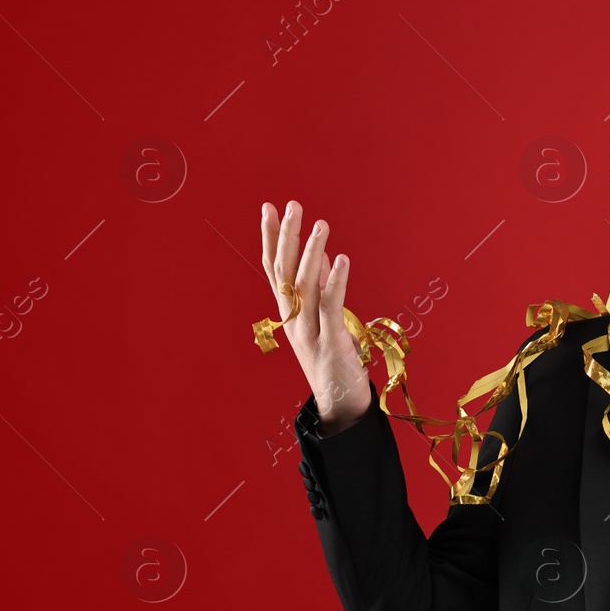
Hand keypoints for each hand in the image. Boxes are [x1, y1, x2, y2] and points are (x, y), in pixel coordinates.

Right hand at [260, 200, 370, 433]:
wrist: (339, 405)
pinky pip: (331, 307)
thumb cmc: (332, 359)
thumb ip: (318, 288)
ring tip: (320, 223)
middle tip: (292, 205)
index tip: (268, 208)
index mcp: (288, 312)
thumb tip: (322, 254)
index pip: (274, 268)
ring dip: (313, 252)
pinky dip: (335, 282)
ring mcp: (309, 331)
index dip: (270, 238)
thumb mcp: (320, 320)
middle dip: (287, 236)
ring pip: (306, 285)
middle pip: (285, 271)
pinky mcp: (330, 342)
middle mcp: (293, 319)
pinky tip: (341, 259)